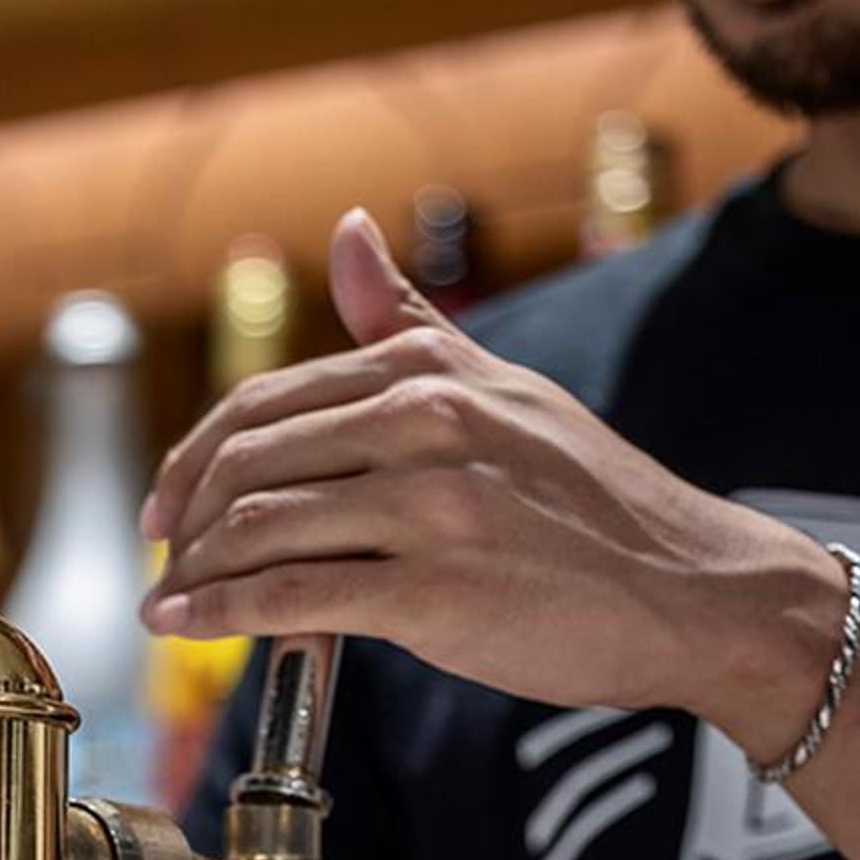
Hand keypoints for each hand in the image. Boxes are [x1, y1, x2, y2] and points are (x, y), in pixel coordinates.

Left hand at [140, 209, 844, 764]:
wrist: (695, 591)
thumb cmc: (594, 506)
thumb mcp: (503, 389)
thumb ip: (408, 322)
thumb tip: (346, 231)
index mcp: (428, 369)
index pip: (266, 402)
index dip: (195, 455)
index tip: (171, 502)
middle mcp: (424, 420)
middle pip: (245, 459)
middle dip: (183, 514)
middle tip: (164, 556)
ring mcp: (430, 504)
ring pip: (257, 527)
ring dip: (193, 574)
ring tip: (172, 604)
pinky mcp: (434, 588)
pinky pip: (290, 594)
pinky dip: (221, 614)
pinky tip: (191, 628)